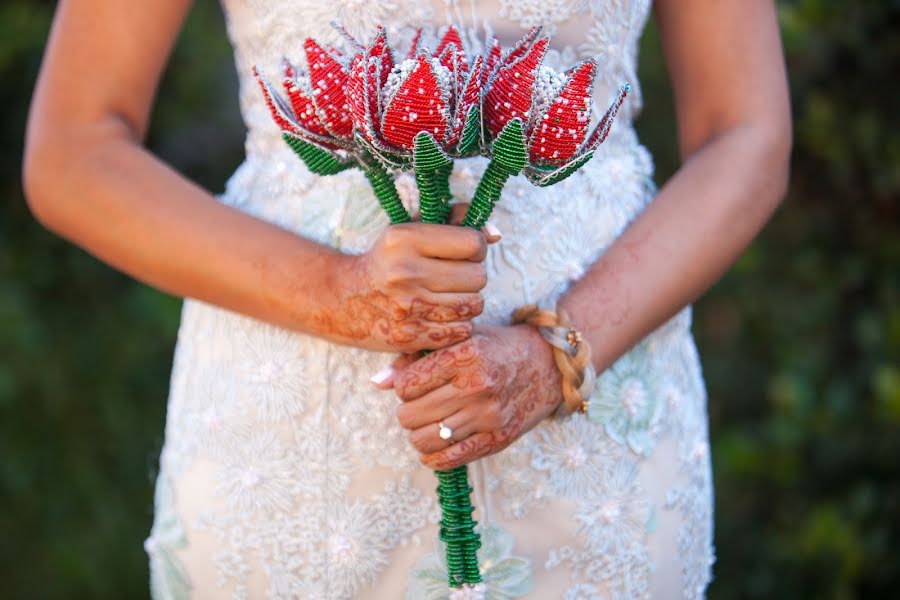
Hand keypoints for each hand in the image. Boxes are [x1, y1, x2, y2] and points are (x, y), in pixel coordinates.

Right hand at [322, 221, 490, 352]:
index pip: (473, 244)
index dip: (476, 248)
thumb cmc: (387, 260)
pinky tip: (440, 315)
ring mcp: (409, 307)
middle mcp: (406, 272)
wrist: (344, 300)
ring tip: (448, 295)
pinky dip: (458, 324)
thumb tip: (496, 234)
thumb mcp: (411, 229)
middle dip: (473, 276)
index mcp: (406, 239)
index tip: (464, 252)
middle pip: (479, 277)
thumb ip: (454, 220)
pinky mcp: (412, 336)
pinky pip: (462, 330)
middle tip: (456, 276)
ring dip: (468, 301)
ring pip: (474, 305)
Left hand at [386, 324, 563, 468]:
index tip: (415, 383)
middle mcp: (477, 386)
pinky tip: (436, 443)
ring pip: (423, 440)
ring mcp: (488, 416)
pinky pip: (448, 459)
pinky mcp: (497, 440)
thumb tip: (378, 382)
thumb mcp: (459, 339)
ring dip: (418, 433)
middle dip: (407, 411)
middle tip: (419, 404)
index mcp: (465, 355)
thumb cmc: (497, 348)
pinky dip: (433, 455)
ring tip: (428, 422)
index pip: (406, 385)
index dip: (404, 385)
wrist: (548, 365)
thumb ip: (416, 357)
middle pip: (410, 415)